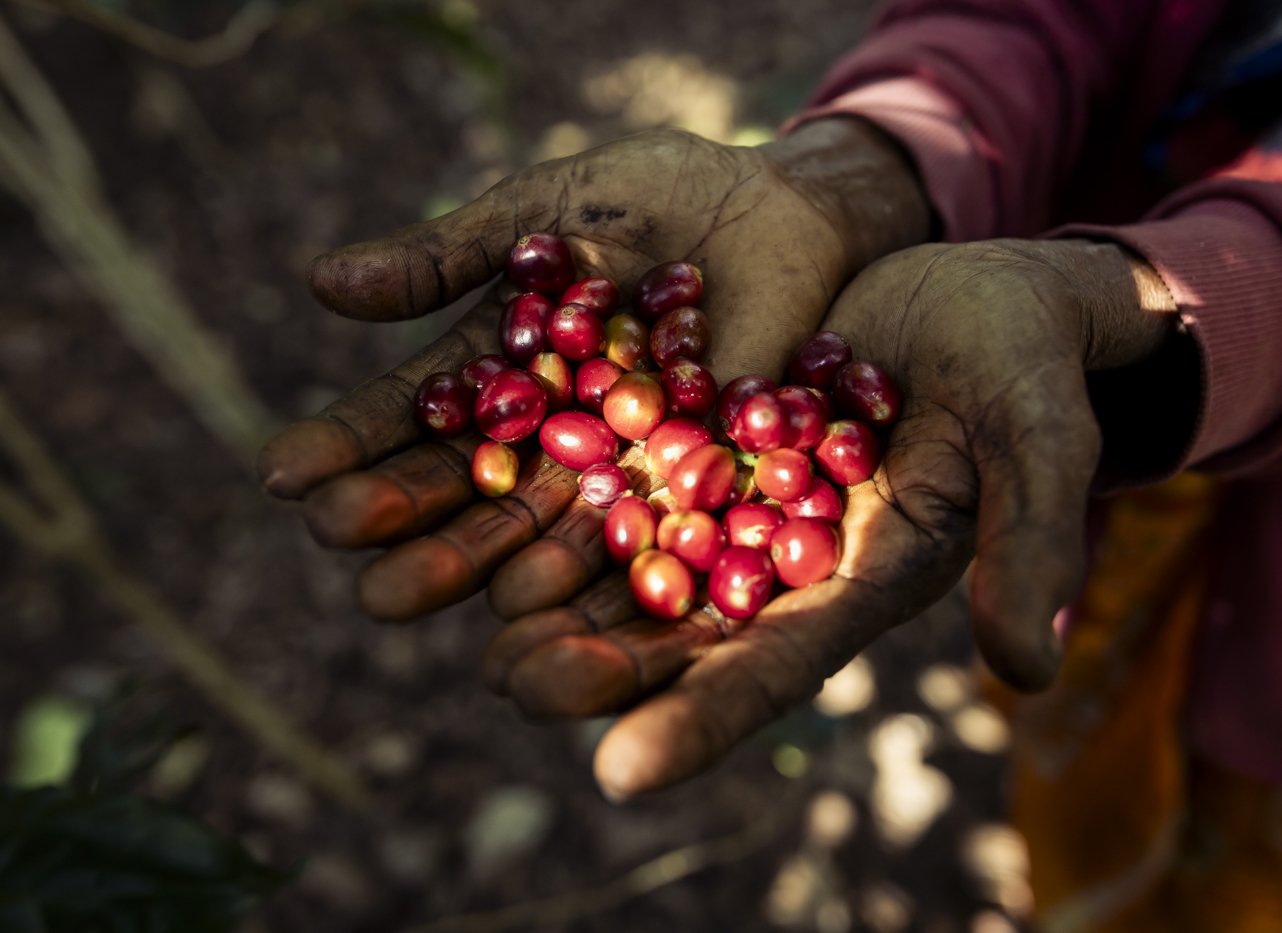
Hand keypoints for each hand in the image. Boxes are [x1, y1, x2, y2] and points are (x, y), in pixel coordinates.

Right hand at [255, 119, 928, 620]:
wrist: (789, 206)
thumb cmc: (663, 197)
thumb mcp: (546, 212)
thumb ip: (449, 257)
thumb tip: (317, 280)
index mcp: (502, 369)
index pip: (411, 417)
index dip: (350, 445)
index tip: (282, 472)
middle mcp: (549, 435)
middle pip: (461, 489)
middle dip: (397, 516)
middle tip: (337, 538)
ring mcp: (620, 468)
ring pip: (534, 530)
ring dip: (468, 561)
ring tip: (400, 591)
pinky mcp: (698, 488)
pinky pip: (641, 540)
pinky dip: (590, 570)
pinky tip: (534, 601)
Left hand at [486, 238, 1178, 798]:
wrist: (979, 301)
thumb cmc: (1023, 371)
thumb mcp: (1038, 446)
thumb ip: (1031, 545)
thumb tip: (1031, 675)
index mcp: (861, 586)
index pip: (776, 672)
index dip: (700, 723)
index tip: (618, 773)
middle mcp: (786, 564)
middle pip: (682, 637)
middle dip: (599, 669)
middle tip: (514, 683)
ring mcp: (739, 503)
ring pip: (635, 562)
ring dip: (556, 591)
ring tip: (470, 608)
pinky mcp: (707, 437)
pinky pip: (627, 471)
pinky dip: (564, 490)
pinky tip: (489, 492)